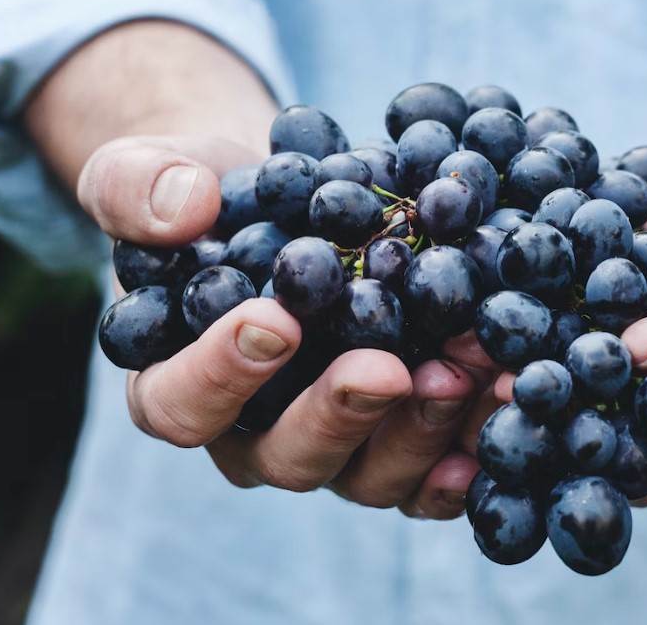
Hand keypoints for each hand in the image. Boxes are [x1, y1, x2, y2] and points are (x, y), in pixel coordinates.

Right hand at [81, 134, 487, 519]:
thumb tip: (183, 208)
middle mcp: (257, 435)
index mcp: (181, 385)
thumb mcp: (152, 172)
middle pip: (288, 456)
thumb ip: (139, 187)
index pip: (181, 405)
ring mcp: (336, 445)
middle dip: (340, 414)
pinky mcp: (398, 439)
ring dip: (423, 430)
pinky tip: (507, 408)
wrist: (290, 205)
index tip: (274, 321)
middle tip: (386, 369)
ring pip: (371, 473)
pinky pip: (433, 471)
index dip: (220, 376)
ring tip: (469, 372)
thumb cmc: (211, 197)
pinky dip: (471, 449)